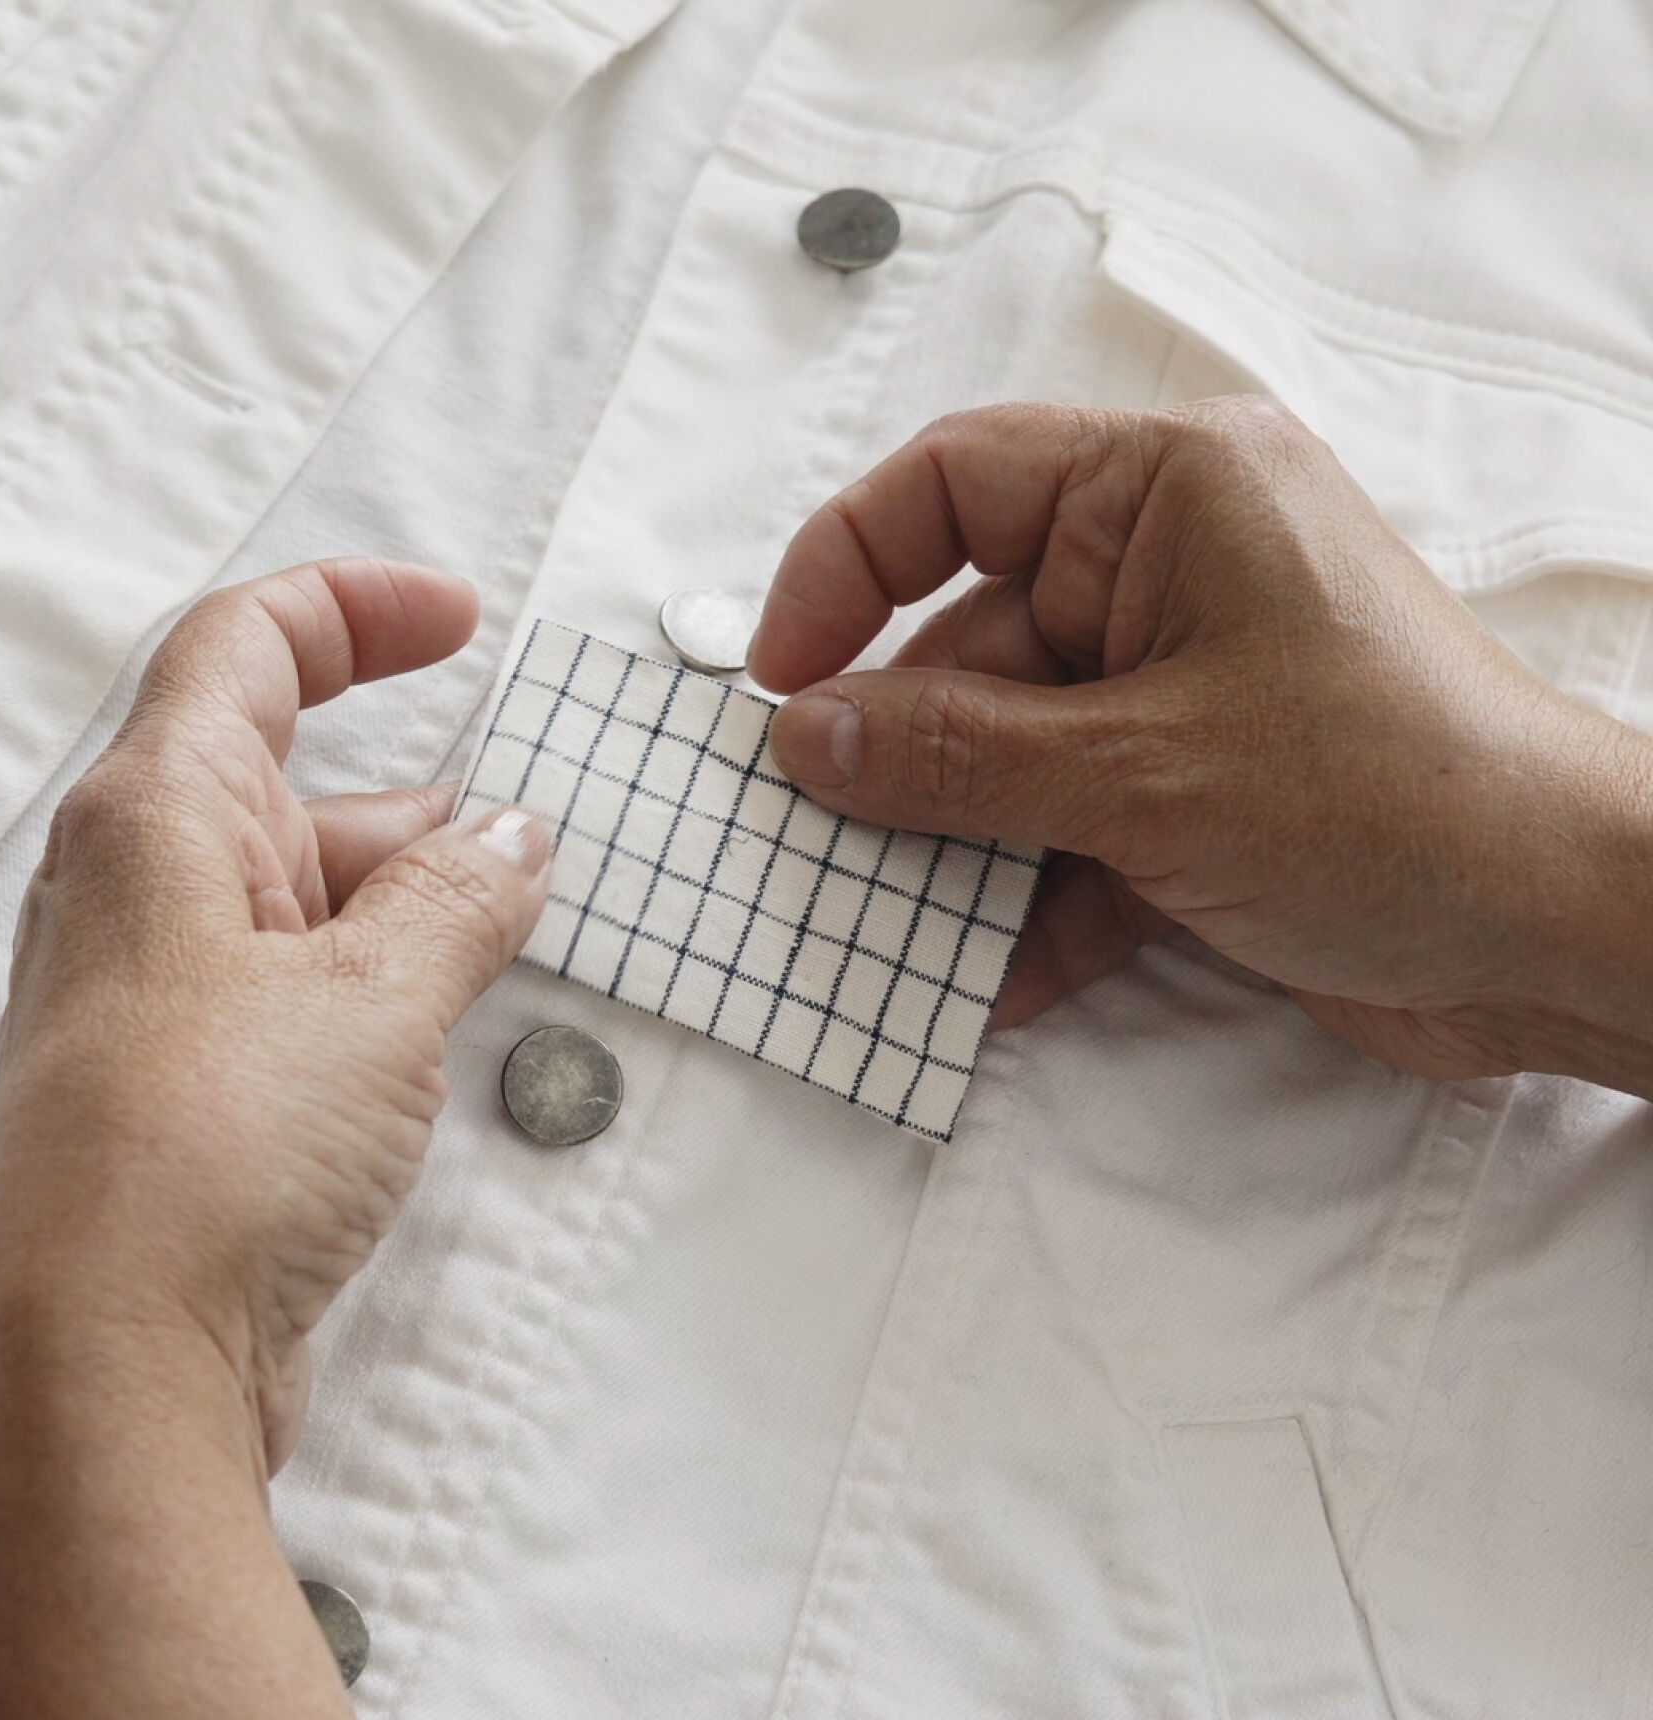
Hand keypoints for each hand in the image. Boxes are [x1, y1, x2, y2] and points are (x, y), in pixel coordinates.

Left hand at [0, 560, 548, 1717]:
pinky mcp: (201, 1079)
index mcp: (158, 819)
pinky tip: (451, 1003)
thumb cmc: (196, 1162)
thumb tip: (510, 837)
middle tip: (530, 815)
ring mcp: (170, 988)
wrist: (114, 1372)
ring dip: (413, 890)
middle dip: (417, 786)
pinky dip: (386, 969)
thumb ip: (457, 896)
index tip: (459, 619)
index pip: (247, 648)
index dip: (356, 610)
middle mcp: (146, 891)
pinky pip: (308, 979)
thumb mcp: (375, 995)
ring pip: (307, 888)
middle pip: (290, 776)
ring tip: (514, 915)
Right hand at [752, 399, 1652, 1093]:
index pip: (954, 483)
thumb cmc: (1395, 800)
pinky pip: (1071, 828)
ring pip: (1012, 753)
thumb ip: (957, 754)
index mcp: (1169, 492)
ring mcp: (1181, 687)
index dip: (846, 569)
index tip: (778, 679)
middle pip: (971, 641)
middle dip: (900, 754)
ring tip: (889, 931)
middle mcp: (1170, 573)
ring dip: (958, 849)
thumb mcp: (1142, 773)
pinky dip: (1033, 901)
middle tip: (819, 842)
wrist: (1564, 937)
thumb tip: (803, 738)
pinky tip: (994, 983)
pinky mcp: (1195, 791)